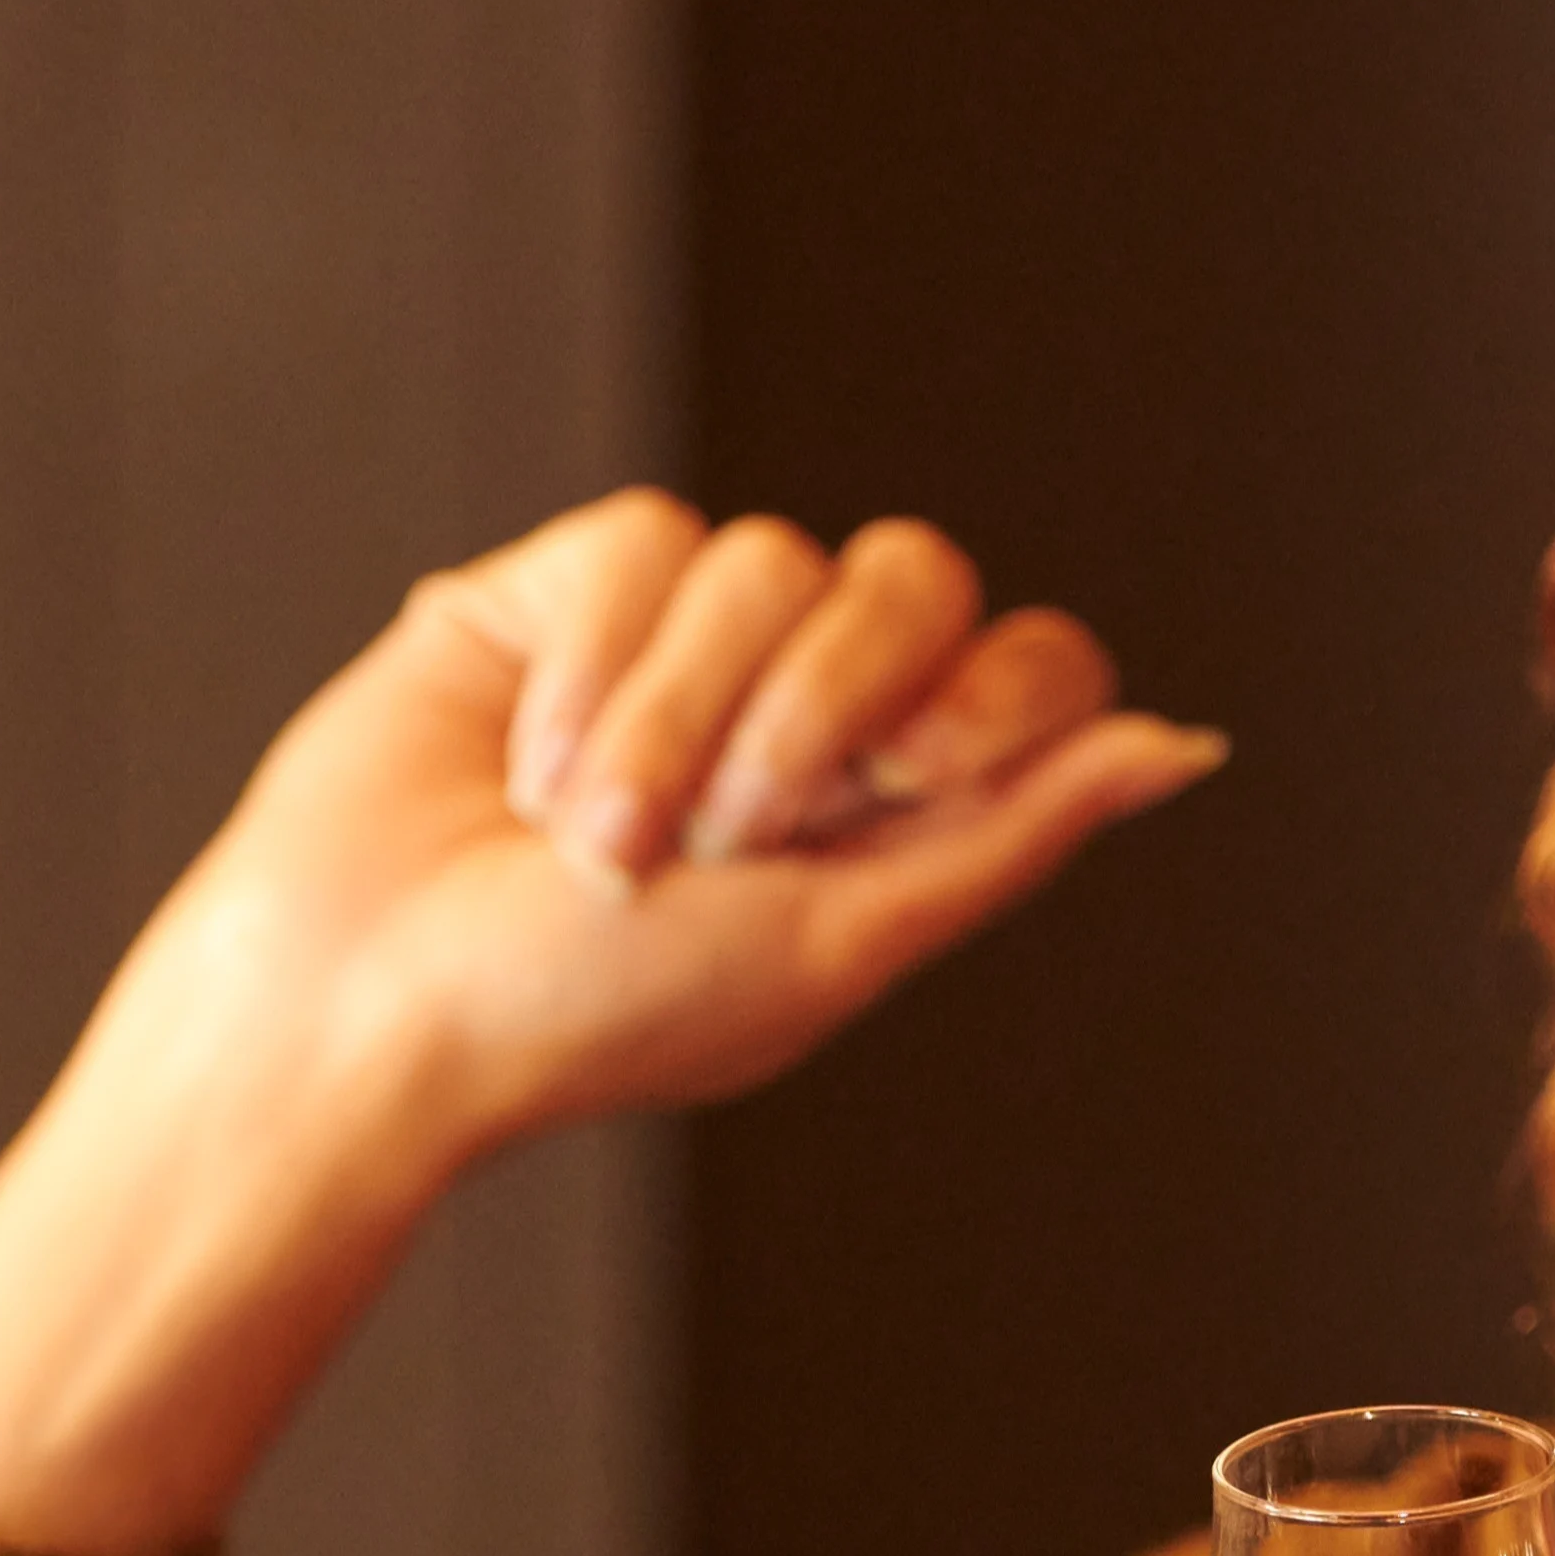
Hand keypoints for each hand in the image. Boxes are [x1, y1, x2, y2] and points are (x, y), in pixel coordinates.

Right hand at [107, 487, 1222, 1167]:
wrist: (370, 1001)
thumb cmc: (593, 1015)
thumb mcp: (836, 941)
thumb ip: (1008, 833)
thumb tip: (1184, 742)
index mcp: (893, 803)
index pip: (1029, 665)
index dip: (990, 692)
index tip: (907, 777)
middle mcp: (799, 704)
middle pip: (913, 579)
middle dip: (818, 707)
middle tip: (724, 836)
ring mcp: (683, 641)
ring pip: (766, 560)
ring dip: (679, 725)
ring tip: (592, 842)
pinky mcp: (564, 587)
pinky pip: (645, 540)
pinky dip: (595, 669)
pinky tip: (524, 763)